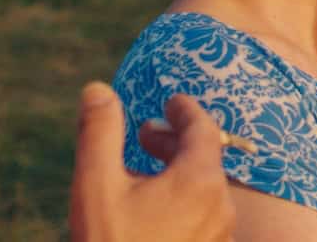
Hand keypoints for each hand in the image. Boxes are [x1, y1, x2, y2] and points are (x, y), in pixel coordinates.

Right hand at [68, 82, 234, 241]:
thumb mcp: (96, 186)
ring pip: (205, 190)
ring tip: (144, 172)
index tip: (170, 102)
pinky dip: (182, 200)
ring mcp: (218, 235)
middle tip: (146, 134)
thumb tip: (97, 89)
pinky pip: (203, 217)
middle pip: (206, 159)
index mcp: (200, 181)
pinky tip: (151, 211)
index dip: (185, 111)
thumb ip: (99, 133)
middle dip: (176, 140)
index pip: (204, 129)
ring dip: (178, 172)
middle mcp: (220, 207)